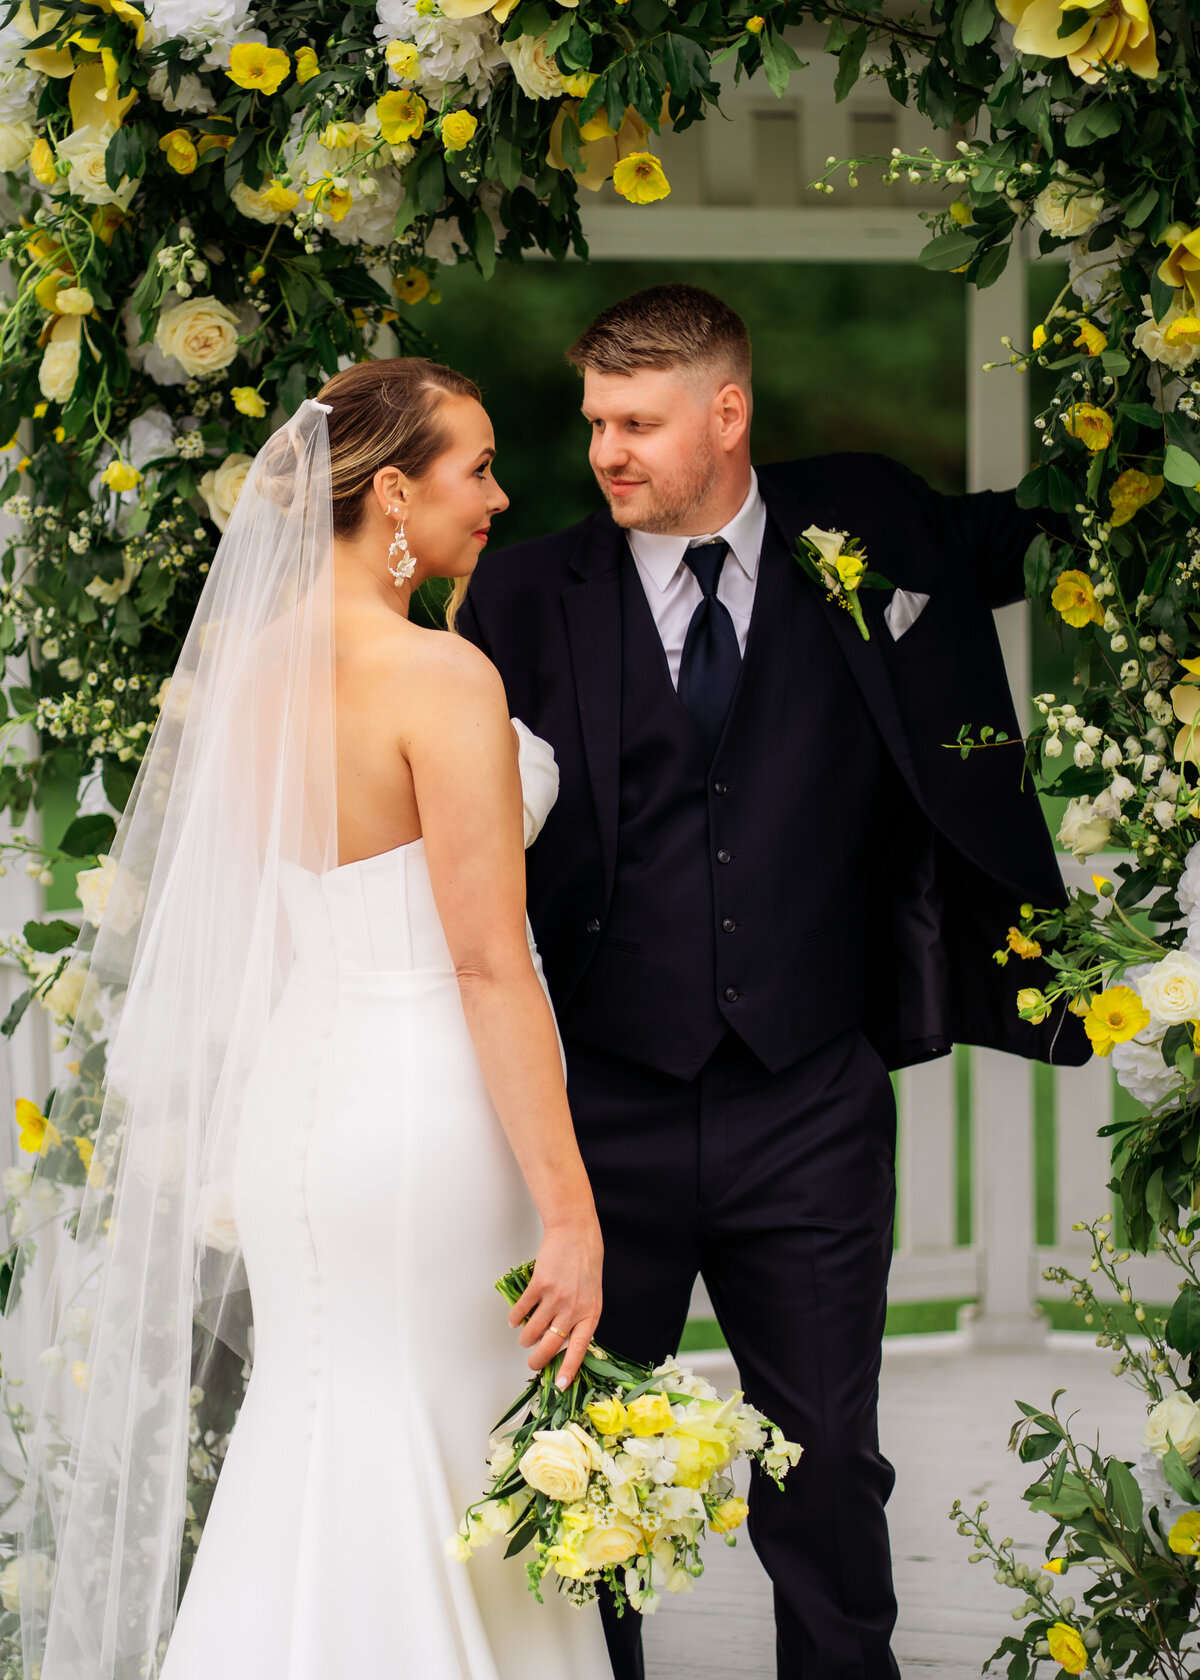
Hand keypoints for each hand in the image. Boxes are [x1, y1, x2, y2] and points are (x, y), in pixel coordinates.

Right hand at [509, 1218, 602, 1388]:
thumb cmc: (586, 1264)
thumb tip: (563, 1343)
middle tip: (531, 1363)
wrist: (576, 1233)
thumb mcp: (592, 1295)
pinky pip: (521, 1311)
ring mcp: (555, 1297)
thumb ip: (581, 1317)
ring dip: (525, 1338)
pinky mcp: (539, 1285)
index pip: (579, 1349)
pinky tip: (515, 1318)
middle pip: (550, 1346)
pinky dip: (515, 1318)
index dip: (568, 1369)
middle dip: (537, 1360)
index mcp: (591, 1314)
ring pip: (532, 1332)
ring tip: (525, 1336)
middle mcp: (573, 1309)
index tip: (559, 1385)